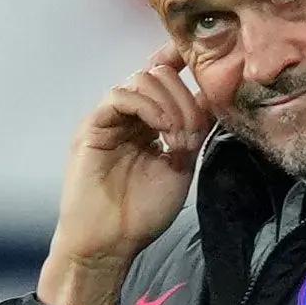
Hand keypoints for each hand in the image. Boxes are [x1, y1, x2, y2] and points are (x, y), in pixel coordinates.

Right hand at [40, 46, 211, 304]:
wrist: (110, 243)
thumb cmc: (141, 213)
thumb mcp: (181, 166)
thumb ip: (193, 132)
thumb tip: (212, 99)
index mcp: (148, 122)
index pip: (164, 78)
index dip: (181, 62)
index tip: (206, 61)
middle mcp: (128, 115)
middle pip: (158, 74)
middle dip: (184, 97)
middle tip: (191, 135)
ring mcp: (110, 119)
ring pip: (141, 79)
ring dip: (170, 105)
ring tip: (177, 140)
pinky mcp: (93, 126)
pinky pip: (119, 96)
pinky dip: (146, 106)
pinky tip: (161, 130)